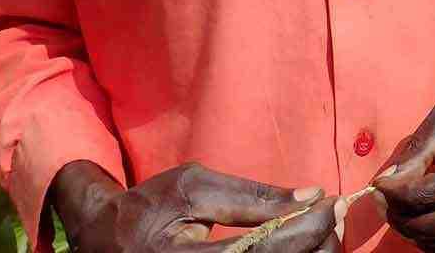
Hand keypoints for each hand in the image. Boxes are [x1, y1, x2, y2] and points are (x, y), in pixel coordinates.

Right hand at [53, 160, 340, 252]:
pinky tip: (299, 248)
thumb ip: (249, 196)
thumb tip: (310, 196)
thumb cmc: (149, 208)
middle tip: (333, 219)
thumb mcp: (192, 188)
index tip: (332, 204)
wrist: (102, 244)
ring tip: (320, 232)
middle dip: (316, 245)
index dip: (307, 228)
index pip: (264, 249)